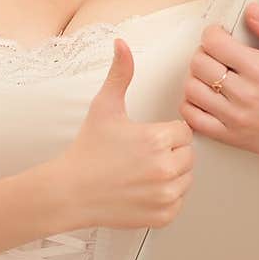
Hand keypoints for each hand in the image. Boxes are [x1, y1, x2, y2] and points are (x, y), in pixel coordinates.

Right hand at [59, 38, 193, 230]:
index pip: (184, 131)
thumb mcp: (104, 107)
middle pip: (188, 155)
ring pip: (186, 178)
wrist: (69, 192)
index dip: (165, 133)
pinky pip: (178, 202)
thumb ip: (120, 73)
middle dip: (170, 153)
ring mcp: (165, 195)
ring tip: (142, 172)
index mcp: (157, 139)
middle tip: (142, 156)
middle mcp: (165, 169)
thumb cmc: (88, 150)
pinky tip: (143, 190)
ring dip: (171, 175)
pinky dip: (165, 198)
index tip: (145, 138)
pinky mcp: (163, 216)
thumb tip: (121, 43)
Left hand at [178, 0, 258, 170]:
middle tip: (217, 54)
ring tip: (213, 74)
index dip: (213, 33)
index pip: (214, 43)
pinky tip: (207, 97)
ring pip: (192, 89)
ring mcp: (235, 117)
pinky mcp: (230, 136)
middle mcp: (244, 94)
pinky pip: (193, 118)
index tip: (220, 35)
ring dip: (197, 77)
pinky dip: (192, 104)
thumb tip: (252, 10)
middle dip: (204, 52)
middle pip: (199, 63)